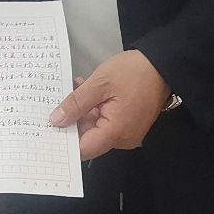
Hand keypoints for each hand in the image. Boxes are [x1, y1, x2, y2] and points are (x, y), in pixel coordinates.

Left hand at [50, 50, 171, 160]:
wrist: (164, 64)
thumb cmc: (136, 72)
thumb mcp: (99, 84)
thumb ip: (76, 103)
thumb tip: (57, 120)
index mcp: (116, 132)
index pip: (83, 149)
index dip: (65, 139)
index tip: (50, 127)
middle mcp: (123, 138)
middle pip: (88, 138)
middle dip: (73, 119)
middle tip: (62, 99)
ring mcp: (128, 131)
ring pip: (96, 128)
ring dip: (84, 110)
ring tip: (78, 87)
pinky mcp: (130, 123)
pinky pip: (107, 121)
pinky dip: (96, 108)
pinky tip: (89, 91)